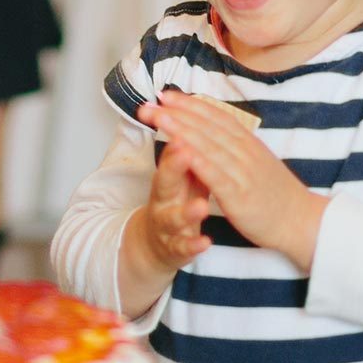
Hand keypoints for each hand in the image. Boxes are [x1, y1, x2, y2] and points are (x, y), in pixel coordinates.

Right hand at [140, 123, 211, 270]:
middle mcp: (162, 199)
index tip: (179, 120)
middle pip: (164, 181)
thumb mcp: (179, 175)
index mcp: (167, 178)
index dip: (175, 137)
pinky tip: (205, 241)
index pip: (170, 155)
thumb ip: (183, 151)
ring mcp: (167, 224)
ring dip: (186, 210)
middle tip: (183, 150)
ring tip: (201, 205)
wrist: (156, 244)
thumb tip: (187, 115)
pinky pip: (183, 246)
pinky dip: (193, 245)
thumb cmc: (176, 202)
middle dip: (172, 166)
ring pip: (173, 217)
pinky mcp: (175, 247)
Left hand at [141, 92, 326, 270]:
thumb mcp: (256, 159)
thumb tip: (212, 126)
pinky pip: (217, 176)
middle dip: (175, 113)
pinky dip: (199, 162)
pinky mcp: (241, 195)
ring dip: (181, 130)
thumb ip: (234, 143)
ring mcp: (243, 172)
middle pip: (205, 126)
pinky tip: (180, 152)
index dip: (189, 104)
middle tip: (148, 104)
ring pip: (208, 145)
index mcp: (247, 142)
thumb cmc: (274, 192)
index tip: (165, 94)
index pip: (214, 116)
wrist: (303, 221)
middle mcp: (244, 152)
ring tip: (157, 118)